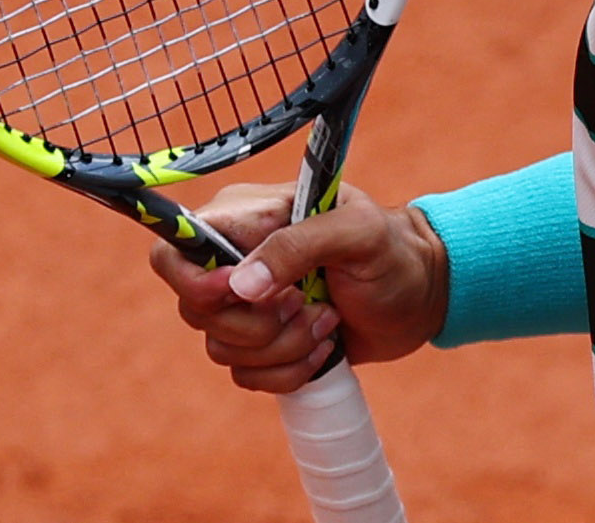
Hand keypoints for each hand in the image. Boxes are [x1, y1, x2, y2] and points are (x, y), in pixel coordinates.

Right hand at [146, 180, 448, 392]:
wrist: (419, 295)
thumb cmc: (391, 251)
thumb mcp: (356, 233)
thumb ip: (297, 245)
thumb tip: (240, 284)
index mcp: (244, 218)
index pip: (174, 249)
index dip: (195, 281)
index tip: (240, 293)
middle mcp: (234, 260)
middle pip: (195, 310)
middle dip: (257, 323)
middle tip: (308, 304)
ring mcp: (246, 306)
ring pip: (221, 349)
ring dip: (282, 348)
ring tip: (327, 322)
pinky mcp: (263, 344)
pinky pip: (246, 376)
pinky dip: (288, 372)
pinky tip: (324, 347)